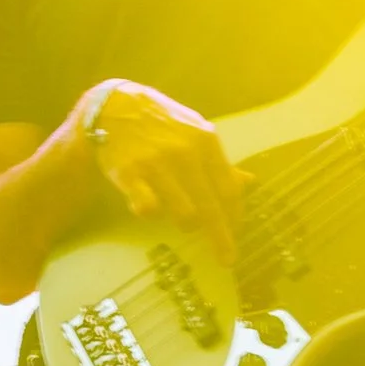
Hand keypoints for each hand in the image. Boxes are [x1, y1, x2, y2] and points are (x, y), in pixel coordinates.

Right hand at [74, 80, 244, 263]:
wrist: (114, 106)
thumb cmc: (162, 125)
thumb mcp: (196, 135)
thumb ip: (220, 163)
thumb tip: (250, 183)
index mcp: (206, 142)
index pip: (228, 190)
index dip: (235, 216)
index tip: (237, 234)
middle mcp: (185, 153)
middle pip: (211, 207)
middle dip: (221, 238)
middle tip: (227, 260)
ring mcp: (157, 163)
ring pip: (183, 213)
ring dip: (186, 223)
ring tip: (182, 219)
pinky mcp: (129, 174)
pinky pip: (147, 208)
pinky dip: (150, 213)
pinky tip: (148, 207)